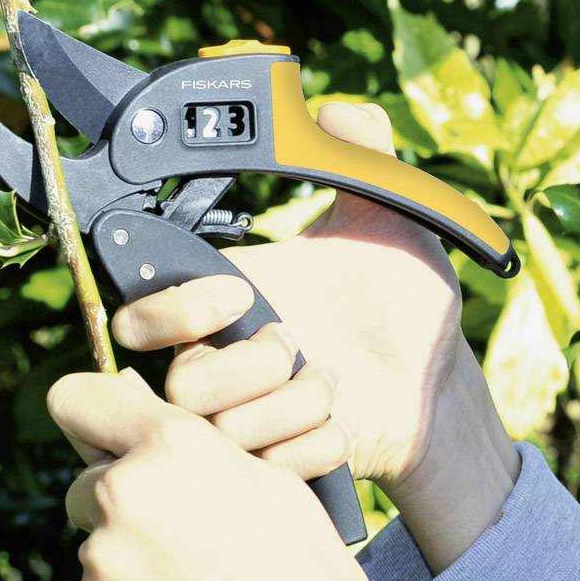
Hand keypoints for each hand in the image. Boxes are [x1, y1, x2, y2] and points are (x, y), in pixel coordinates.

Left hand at [47, 369, 426, 580]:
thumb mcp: (271, 485)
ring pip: (99, 544)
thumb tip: (140, 421)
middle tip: (181, 532)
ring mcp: (101, 563)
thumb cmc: (309, 575)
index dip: (93, 412)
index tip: (106, 429)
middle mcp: (125, 494)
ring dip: (133, 557)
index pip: (80, 397)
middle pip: (89, 482)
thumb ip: (197, 449)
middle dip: (122, 498)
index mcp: (174, 447)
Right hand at [112, 104, 518, 496]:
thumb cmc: (406, 303)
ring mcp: (246, 422)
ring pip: (220, 430)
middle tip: (295, 347)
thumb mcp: (391, 220)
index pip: (140, 314)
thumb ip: (362, 154)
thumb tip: (331, 108)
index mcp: (230, 304)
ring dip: (288, 409)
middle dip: (243, 366)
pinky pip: (266, 471)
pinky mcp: (274, 471)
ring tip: (332, 387)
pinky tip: (343, 427)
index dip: (169, 308)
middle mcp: (224, 365)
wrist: (439, 384)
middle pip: (177, 382)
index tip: (239, 294)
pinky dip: (311, 448)